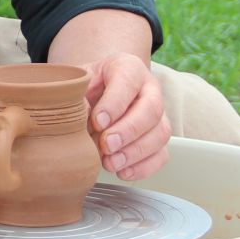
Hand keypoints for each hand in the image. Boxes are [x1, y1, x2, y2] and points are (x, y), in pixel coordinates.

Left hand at [84, 54, 171, 180]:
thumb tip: (83, 115)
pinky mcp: (158, 137)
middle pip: (151, 109)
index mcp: (128, 67)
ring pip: (160, 134)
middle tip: (106, 145)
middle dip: (129, 130)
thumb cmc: (88, 86)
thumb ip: (78, 95)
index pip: (128, 81)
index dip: (114, 104)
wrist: (98, 92)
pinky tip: (123, 171)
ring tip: (110, 163)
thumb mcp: (78, 82)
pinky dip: (144, 167)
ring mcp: (158, 114)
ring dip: (136, 152)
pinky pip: (162, 155)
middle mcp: (150, 89)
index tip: (97, 122)